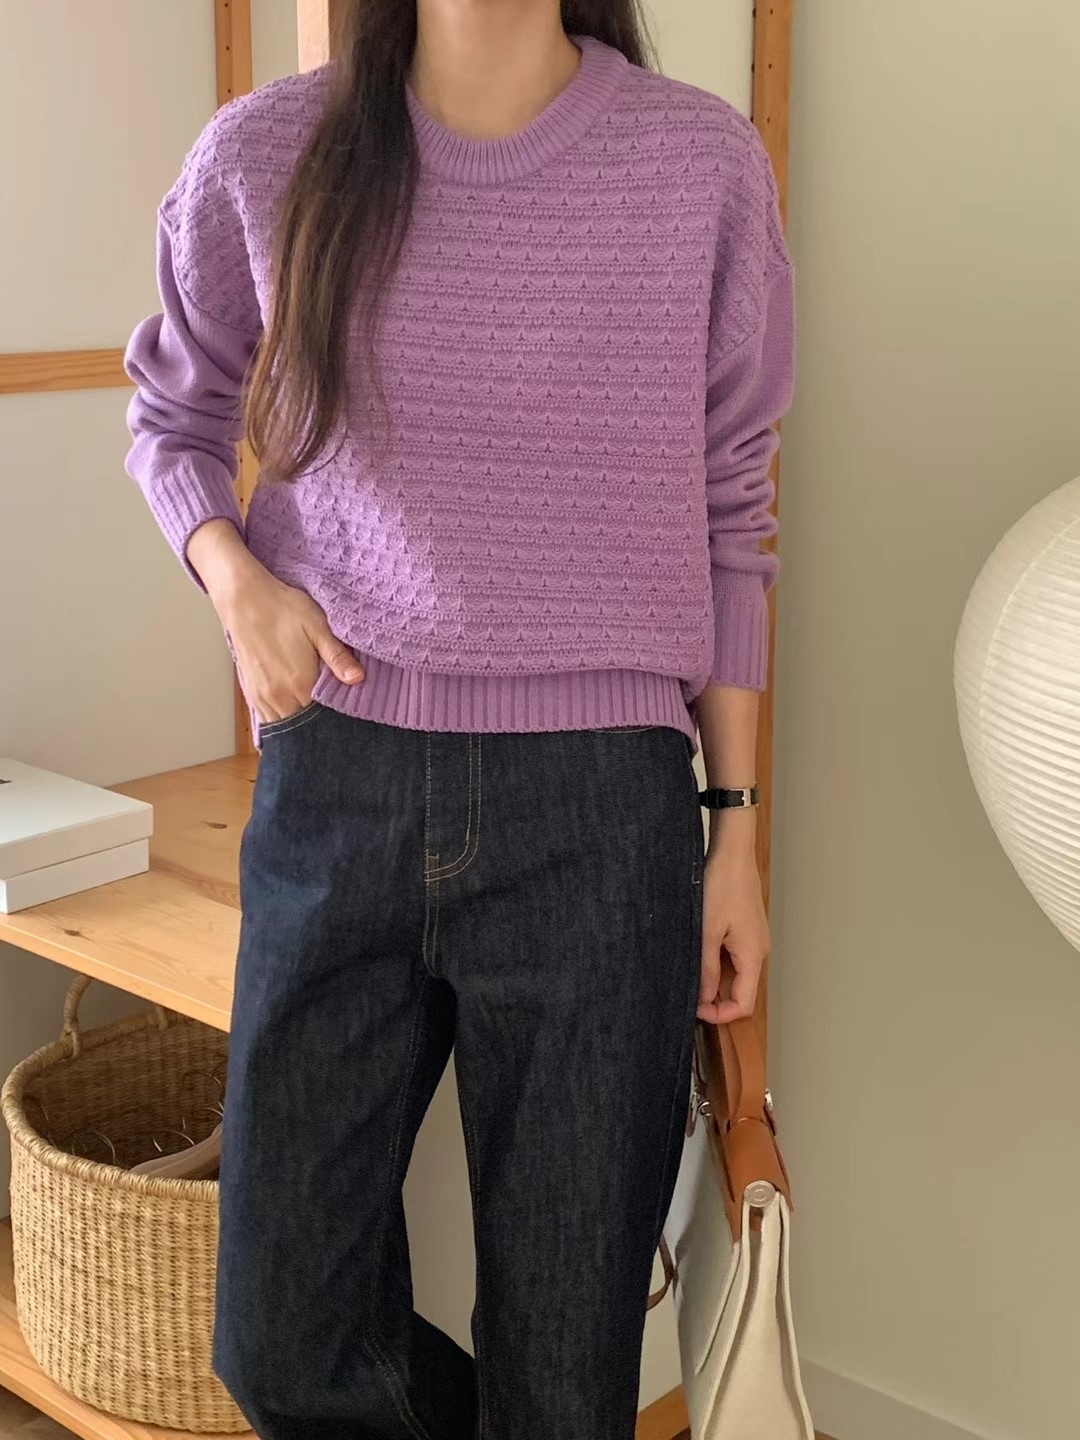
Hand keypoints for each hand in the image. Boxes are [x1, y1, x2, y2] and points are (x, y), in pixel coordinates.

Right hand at [187, 520, 363, 723]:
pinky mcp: (251, 693)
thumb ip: (338, 656)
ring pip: (287, 726)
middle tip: (334, 712)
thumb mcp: (318, 626)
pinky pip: (270, 719)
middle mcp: (279, 697)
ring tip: (315, 709)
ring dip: (301, 722)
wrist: (243, 599)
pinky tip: (295, 706)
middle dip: (320, 723)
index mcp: (300, 684)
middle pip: (306, 725)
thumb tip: (358, 679)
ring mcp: (262, 698)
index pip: (326, 717)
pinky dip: (284, 717)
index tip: (349, 710)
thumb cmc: (282, 609)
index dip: (339, 716)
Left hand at [697, 813, 769, 1023]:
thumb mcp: (708, 931)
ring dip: (715, 980)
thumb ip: (707, 968)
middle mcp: (759, 951)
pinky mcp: (746, 930)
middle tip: (687, 993)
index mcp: (753, 955)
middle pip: (741, 992)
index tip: (695, 1010)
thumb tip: (705, 998)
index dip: (720, 1015)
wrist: (733, 853)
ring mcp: (754, 940)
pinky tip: (699, 954)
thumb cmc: (723, 885)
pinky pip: (735, 957)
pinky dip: (718, 963)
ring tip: (690, 972)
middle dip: (715, 999)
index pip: (744, 1004)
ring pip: (736, 975)